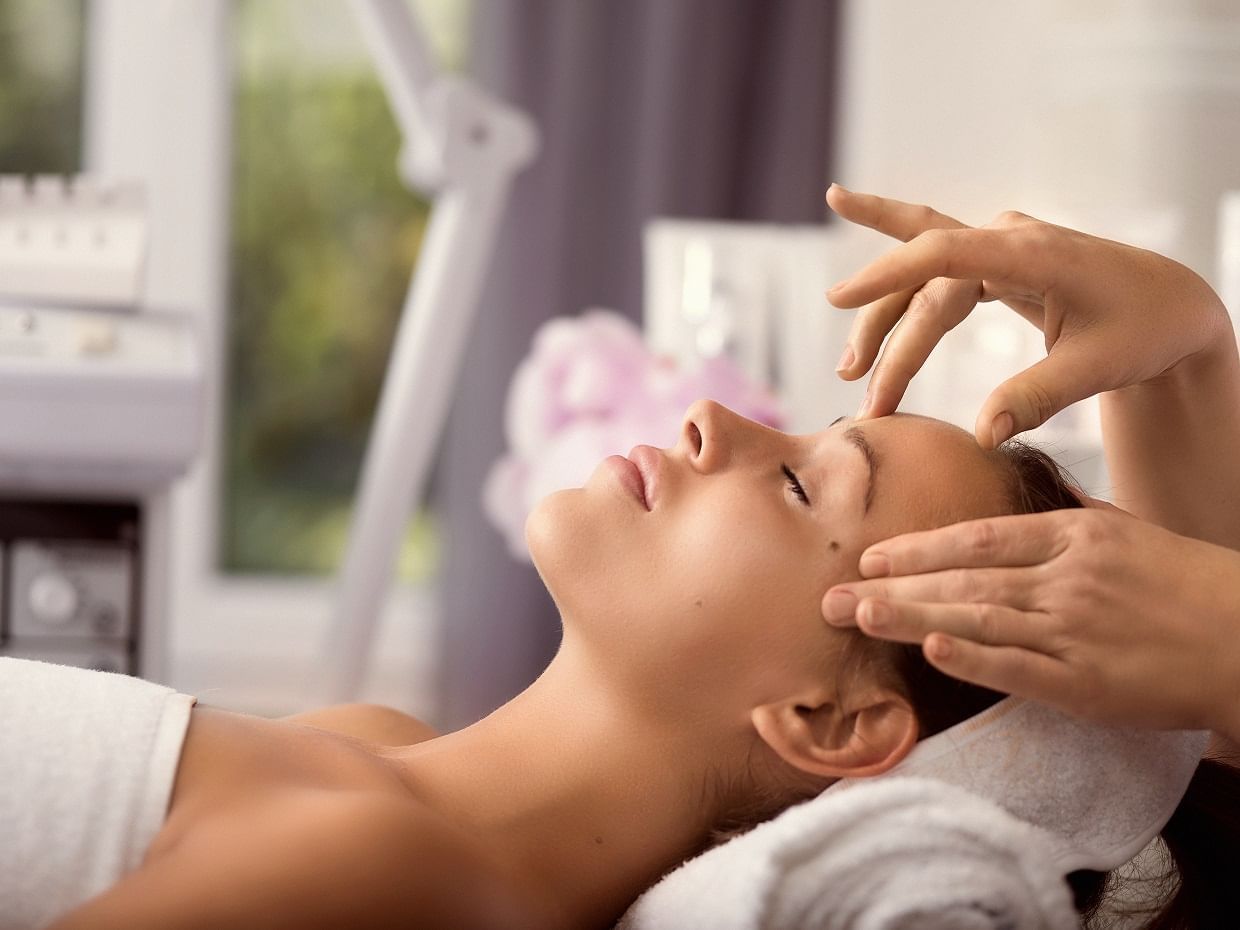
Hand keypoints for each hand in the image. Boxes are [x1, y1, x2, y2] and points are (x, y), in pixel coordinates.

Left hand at [820, 505, 1239, 737]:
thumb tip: (1014, 487)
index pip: (977, 538)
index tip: (868, 555)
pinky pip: (1019, 668)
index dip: (917, 548)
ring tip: (857, 617)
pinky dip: (973, 658)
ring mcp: (1073, 628)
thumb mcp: (1120, 531)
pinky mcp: (1086, 681)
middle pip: (962, 579)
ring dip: (910, 616)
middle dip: (890, 587)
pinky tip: (929, 650)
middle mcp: (1064, 577)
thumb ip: (1062, 516)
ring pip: (976, 618)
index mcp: (1070, 537)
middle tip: (828, 597)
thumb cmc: (1182, 582)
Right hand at [825, 185, 1231, 448]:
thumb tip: (981, 434)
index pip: (944, 255)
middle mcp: (1007, 237)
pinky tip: (855, 298)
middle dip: (882, 329)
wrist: (1172, 305)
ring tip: (850, 372)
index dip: (888, 275)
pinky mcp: (992, 263)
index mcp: (1033, 252)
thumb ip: (1039, 396)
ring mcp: (997, 246)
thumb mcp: (1098, 367)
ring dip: (883, 321)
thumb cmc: (1145, 331)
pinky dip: (894, 291)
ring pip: (921, 278)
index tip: (842, 298)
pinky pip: (931, 271)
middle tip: (851, 380)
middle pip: (923, 277)